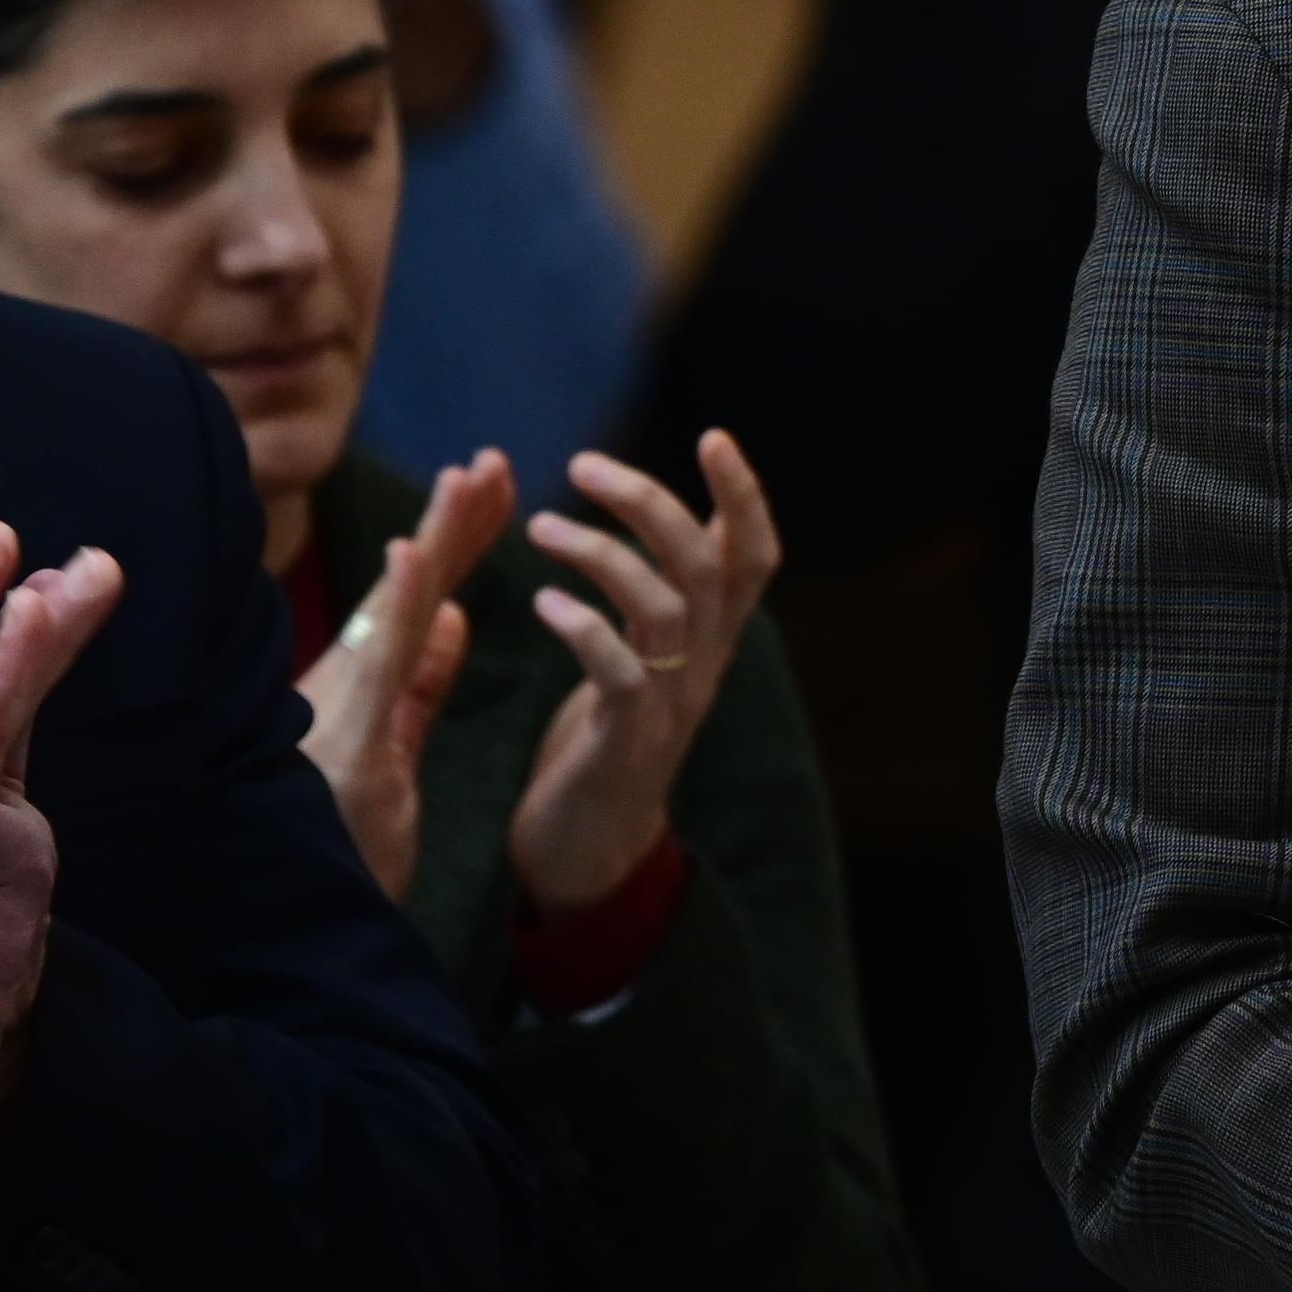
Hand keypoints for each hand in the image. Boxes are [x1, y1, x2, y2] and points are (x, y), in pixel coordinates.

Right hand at [295, 451, 512, 899]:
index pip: (420, 600)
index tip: (492, 481)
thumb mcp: (396, 751)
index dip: (456, 540)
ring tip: (463, 477)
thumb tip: (452, 614)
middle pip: (410, 591)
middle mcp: (349, 687)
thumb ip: (421, 685)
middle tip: (492, 457)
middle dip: (454, 522)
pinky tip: (412, 556)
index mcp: (367, 688)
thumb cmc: (340, 842)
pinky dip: (395, 608)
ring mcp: (342, 713)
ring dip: (430, 542)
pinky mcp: (349, 746)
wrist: (297, 926)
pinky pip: (379, 670)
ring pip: (395, 614)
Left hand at [507, 432, 778, 918]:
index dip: (744, 495)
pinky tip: (544, 602)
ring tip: (538, 528)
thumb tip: (659, 525)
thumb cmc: (602, 748)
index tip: (714, 435)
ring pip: (665, 607)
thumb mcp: (642, 662)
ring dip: (602, 553)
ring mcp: (670, 705)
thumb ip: (655, 601)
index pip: (753, 556)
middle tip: (582, 464)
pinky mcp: (625, 743)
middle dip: (652, 501)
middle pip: (709, 563)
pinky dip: (585, 628)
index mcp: (709, 643)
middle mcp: (703, 667)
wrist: (588, 856)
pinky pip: (621, 673)